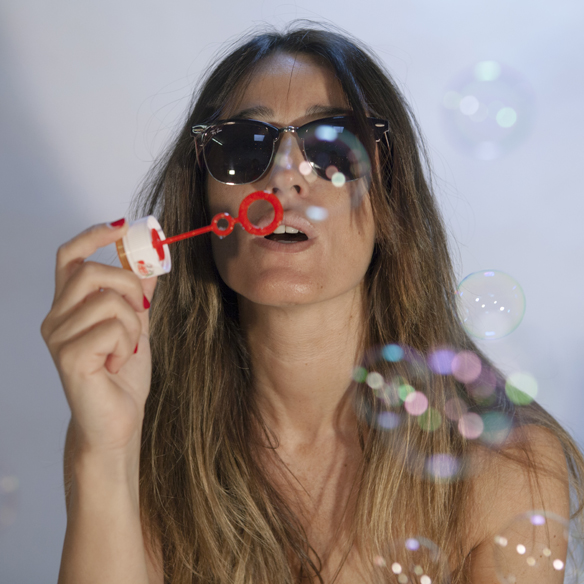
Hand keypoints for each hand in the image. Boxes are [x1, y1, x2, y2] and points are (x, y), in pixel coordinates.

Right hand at [41, 219, 157, 458]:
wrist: (118, 421)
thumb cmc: (122, 376)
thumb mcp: (137, 326)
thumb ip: (139, 294)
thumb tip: (150, 262)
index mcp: (69, 307)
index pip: (69, 257)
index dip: (92, 236)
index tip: (121, 228)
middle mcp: (56, 318)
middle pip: (91, 271)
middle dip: (129, 285)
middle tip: (142, 310)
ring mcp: (58, 337)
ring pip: (108, 301)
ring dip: (133, 324)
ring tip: (127, 349)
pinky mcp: (69, 356)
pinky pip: (113, 328)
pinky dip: (128, 344)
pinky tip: (119, 364)